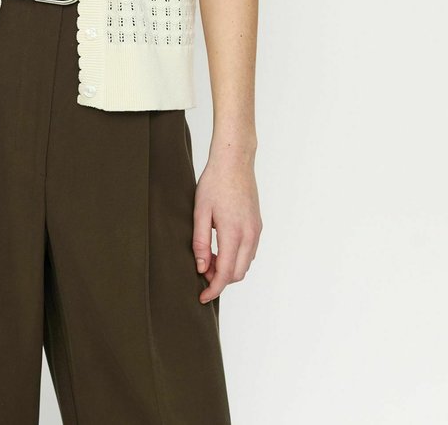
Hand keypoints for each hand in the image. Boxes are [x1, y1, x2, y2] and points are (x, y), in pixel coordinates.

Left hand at [191, 151, 261, 304]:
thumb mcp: (200, 211)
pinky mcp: (257, 225)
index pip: (225, 273)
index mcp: (233, 233)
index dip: (213, 289)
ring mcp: (256, 230)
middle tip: (201, 270)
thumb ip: (200, 241)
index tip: (202, 297)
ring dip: (228, 269)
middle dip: (219, 279)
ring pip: (245, 264)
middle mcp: (249, 235)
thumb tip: (201, 267)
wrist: (234, 162)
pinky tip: (220, 247)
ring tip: (208, 257)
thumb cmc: (214, 183)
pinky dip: (236, 258)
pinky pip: (249, 252)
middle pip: (237, 273)